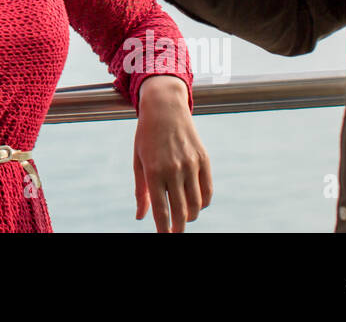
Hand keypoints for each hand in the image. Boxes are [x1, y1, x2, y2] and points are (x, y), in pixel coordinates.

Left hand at [132, 76, 211, 231]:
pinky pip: (207, 192)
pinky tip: (194, 204)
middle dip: (178, 228)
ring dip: (190, 217)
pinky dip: (202, 203)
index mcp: (154, 171)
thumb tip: (140, 217)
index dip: (163, 229)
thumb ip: (140, 191)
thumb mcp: (138, 161)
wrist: (164, 107)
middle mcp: (173, 169)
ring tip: (183, 218)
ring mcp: (191, 164)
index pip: (161, 210)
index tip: (164, 238)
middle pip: (181, 212)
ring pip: (196, 205)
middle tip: (174, 233)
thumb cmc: (147, 136)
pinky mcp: (204, 160)